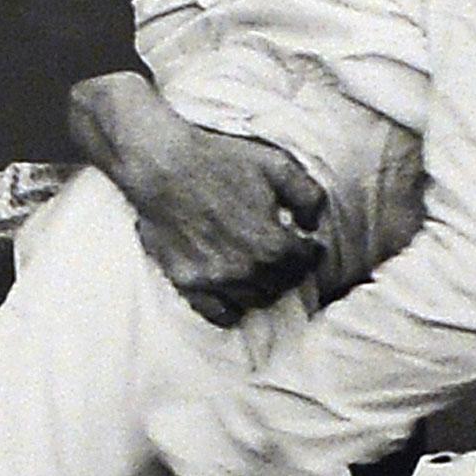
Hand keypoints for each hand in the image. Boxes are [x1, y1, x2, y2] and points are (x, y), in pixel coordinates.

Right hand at [133, 131, 325, 323]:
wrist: (162, 165)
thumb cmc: (219, 161)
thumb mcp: (277, 165)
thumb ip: (308, 196)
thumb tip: (313, 225)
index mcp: (271, 244)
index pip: (305, 263)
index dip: (310, 253)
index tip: (308, 246)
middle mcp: (245, 270)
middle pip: (282, 285)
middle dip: (289, 270)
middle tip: (285, 257)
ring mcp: (215, 280)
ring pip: (255, 300)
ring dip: (264, 287)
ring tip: (261, 269)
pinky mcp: (188, 283)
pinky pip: (219, 314)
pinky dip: (232, 307)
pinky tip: (234, 290)